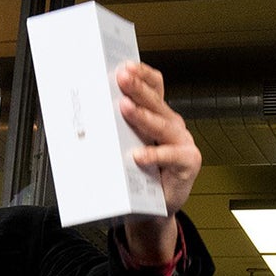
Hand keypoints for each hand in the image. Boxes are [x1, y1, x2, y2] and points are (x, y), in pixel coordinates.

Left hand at [117, 62, 199, 214]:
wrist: (152, 209)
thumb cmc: (138, 175)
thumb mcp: (126, 145)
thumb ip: (117, 129)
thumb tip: (87, 112)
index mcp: (159, 116)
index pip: (155, 86)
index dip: (143, 74)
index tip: (126, 66)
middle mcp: (173, 125)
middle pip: (156, 101)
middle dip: (137, 88)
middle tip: (122, 78)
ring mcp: (182, 142)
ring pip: (162, 124)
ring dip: (142, 116)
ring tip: (125, 108)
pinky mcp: (188, 162)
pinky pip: (171, 155)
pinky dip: (154, 154)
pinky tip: (139, 155)